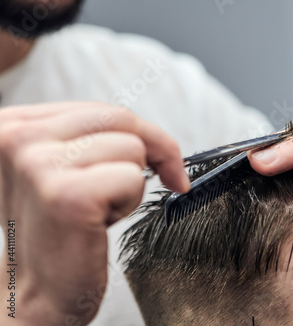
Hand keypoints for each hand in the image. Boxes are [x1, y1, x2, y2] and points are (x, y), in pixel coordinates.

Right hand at [0, 102, 188, 324]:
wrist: (35, 291)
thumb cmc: (58, 230)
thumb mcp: (64, 168)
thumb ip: (91, 138)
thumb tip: (149, 132)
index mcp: (14, 125)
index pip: (100, 110)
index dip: (141, 133)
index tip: (162, 159)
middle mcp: (17, 138)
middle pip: (119, 119)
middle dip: (156, 149)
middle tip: (166, 177)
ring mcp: (39, 164)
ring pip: (131, 147)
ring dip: (131, 184)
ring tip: (99, 209)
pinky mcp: (66, 195)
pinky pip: (133, 177)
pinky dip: (129, 202)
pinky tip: (100, 223)